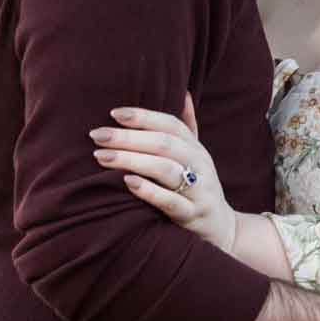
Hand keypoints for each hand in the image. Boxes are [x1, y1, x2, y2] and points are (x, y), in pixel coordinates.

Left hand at [90, 96, 237, 255]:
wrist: (223, 229)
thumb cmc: (199, 186)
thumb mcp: (196, 156)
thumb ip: (187, 126)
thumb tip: (184, 92)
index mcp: (196, 148)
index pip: (170, 124)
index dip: (143, 116)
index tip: (114, 113)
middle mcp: (200, 164)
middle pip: (164, 144)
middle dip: (128, 137)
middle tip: (97, 135)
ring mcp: (199, 190)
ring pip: (166, 169)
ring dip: (132, 160)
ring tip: (102, 156)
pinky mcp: (193, 216)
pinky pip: (171, 201)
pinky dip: (149, 190)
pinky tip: (127, 182)